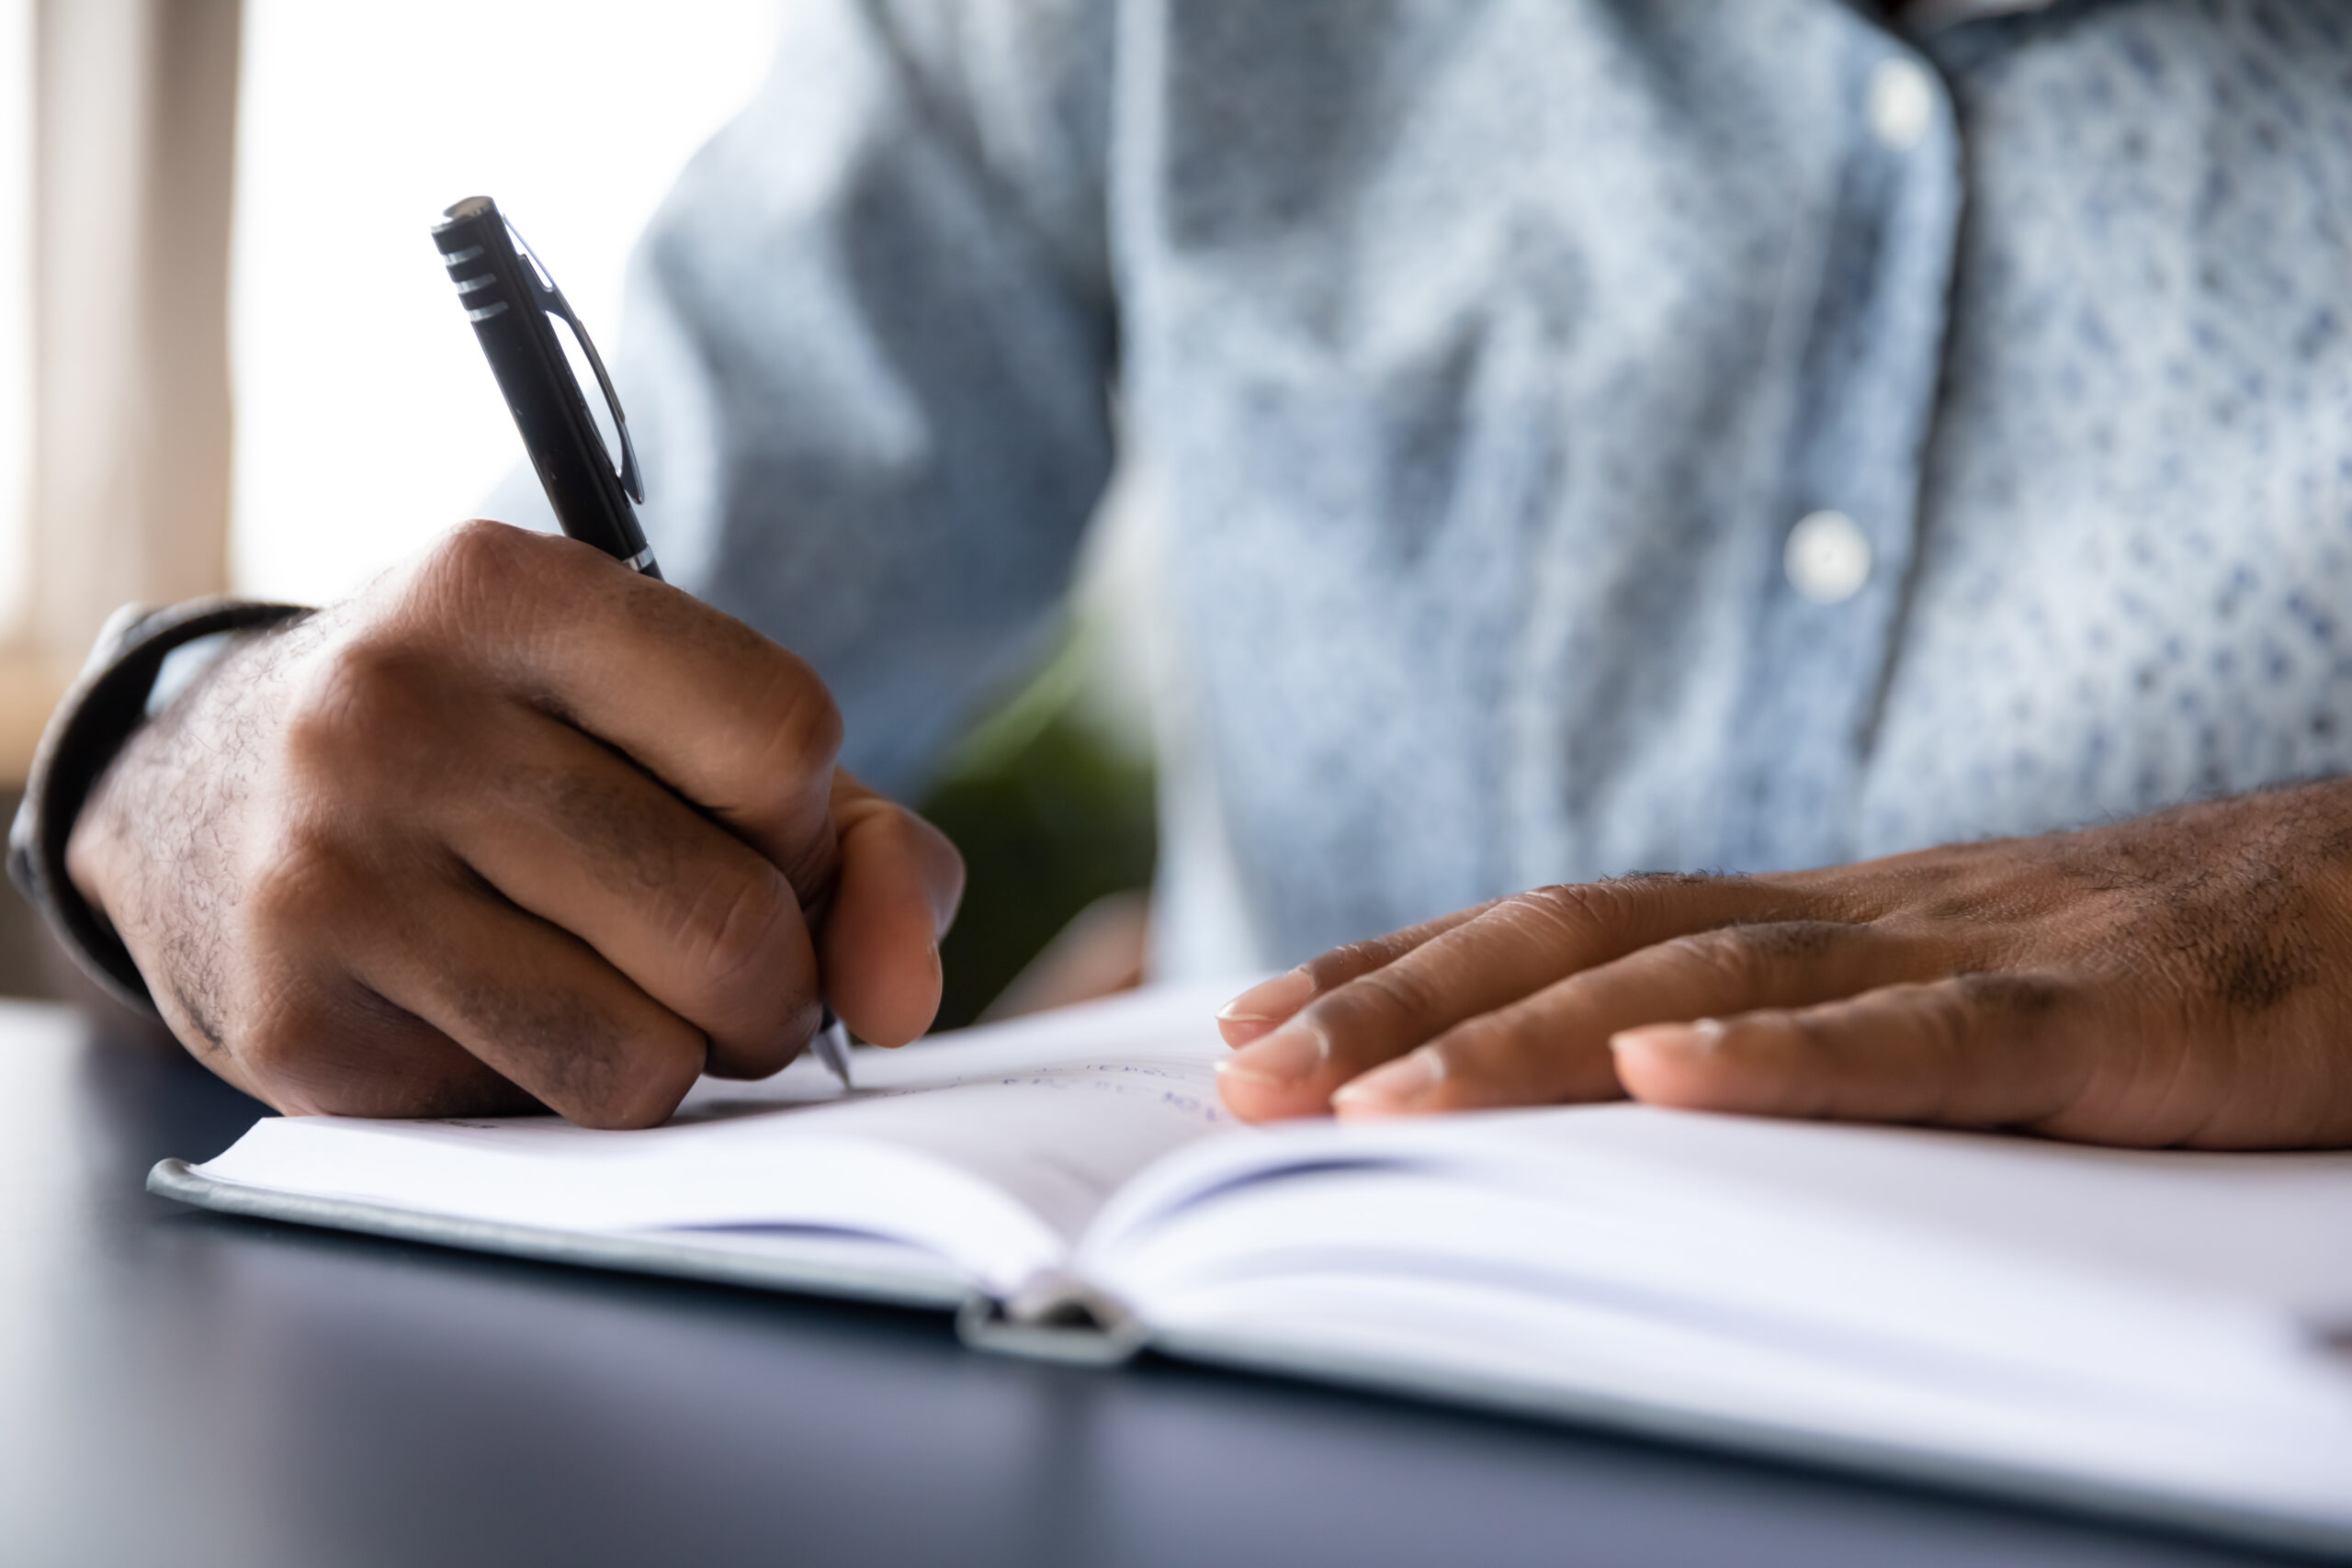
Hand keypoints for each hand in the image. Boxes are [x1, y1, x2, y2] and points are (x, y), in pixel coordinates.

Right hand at [67, 521, 963, 1126]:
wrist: (201, 802)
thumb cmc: (501, 756)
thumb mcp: (665, 728)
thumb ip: (855, 843)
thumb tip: (902, 1001)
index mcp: (503, 588)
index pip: (784, 735)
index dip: (800, 819)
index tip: (740, 823)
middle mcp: (394, 712)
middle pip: (735, 921)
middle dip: (774, 976)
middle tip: (716, 952)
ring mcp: (330, 872)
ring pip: (653, 1055)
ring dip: (687, 1054)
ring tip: (622, 990)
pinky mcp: (296, 1024)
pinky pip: (548, 1116)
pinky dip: (572, 1091)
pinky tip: (504, 1016)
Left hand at [1213, 784, 2351, 1148]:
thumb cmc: (2165, 967)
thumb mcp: (1945, 995)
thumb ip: (1802, 1029)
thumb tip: (1627, 1091)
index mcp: (1818, 918)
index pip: (1564, 923)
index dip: (1401, 962)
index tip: (1260, 1014)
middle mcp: (1856, 916)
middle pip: (1583, 944)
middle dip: (1397, 1007)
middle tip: (1241, 1079)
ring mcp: (1970, 954)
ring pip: (1707, 987)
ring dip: (1524, 1039)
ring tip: (1374, 1095)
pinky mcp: (2097, 1020)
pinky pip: (1920, 1042)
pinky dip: (1779, 1060)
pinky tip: (1655, 1080)